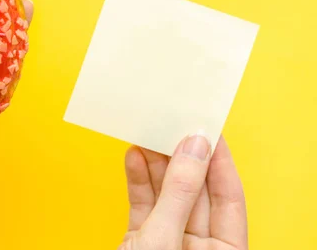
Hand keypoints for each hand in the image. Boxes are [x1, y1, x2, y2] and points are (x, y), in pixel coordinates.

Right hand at [120, 136, 247, 249]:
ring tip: (148, 136)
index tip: (208, 129)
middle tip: (172, 126)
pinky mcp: (142, 242)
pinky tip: (135, 158)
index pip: (229, 199)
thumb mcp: (163, 237)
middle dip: (182, 159)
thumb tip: (195, 148)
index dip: (219, 161)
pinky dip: (139, 182)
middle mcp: (199, 248)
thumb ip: (179, 193)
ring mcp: (169, 243)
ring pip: (167, 196)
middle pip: (196, 193)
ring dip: (156, 165)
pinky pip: (144, 206)